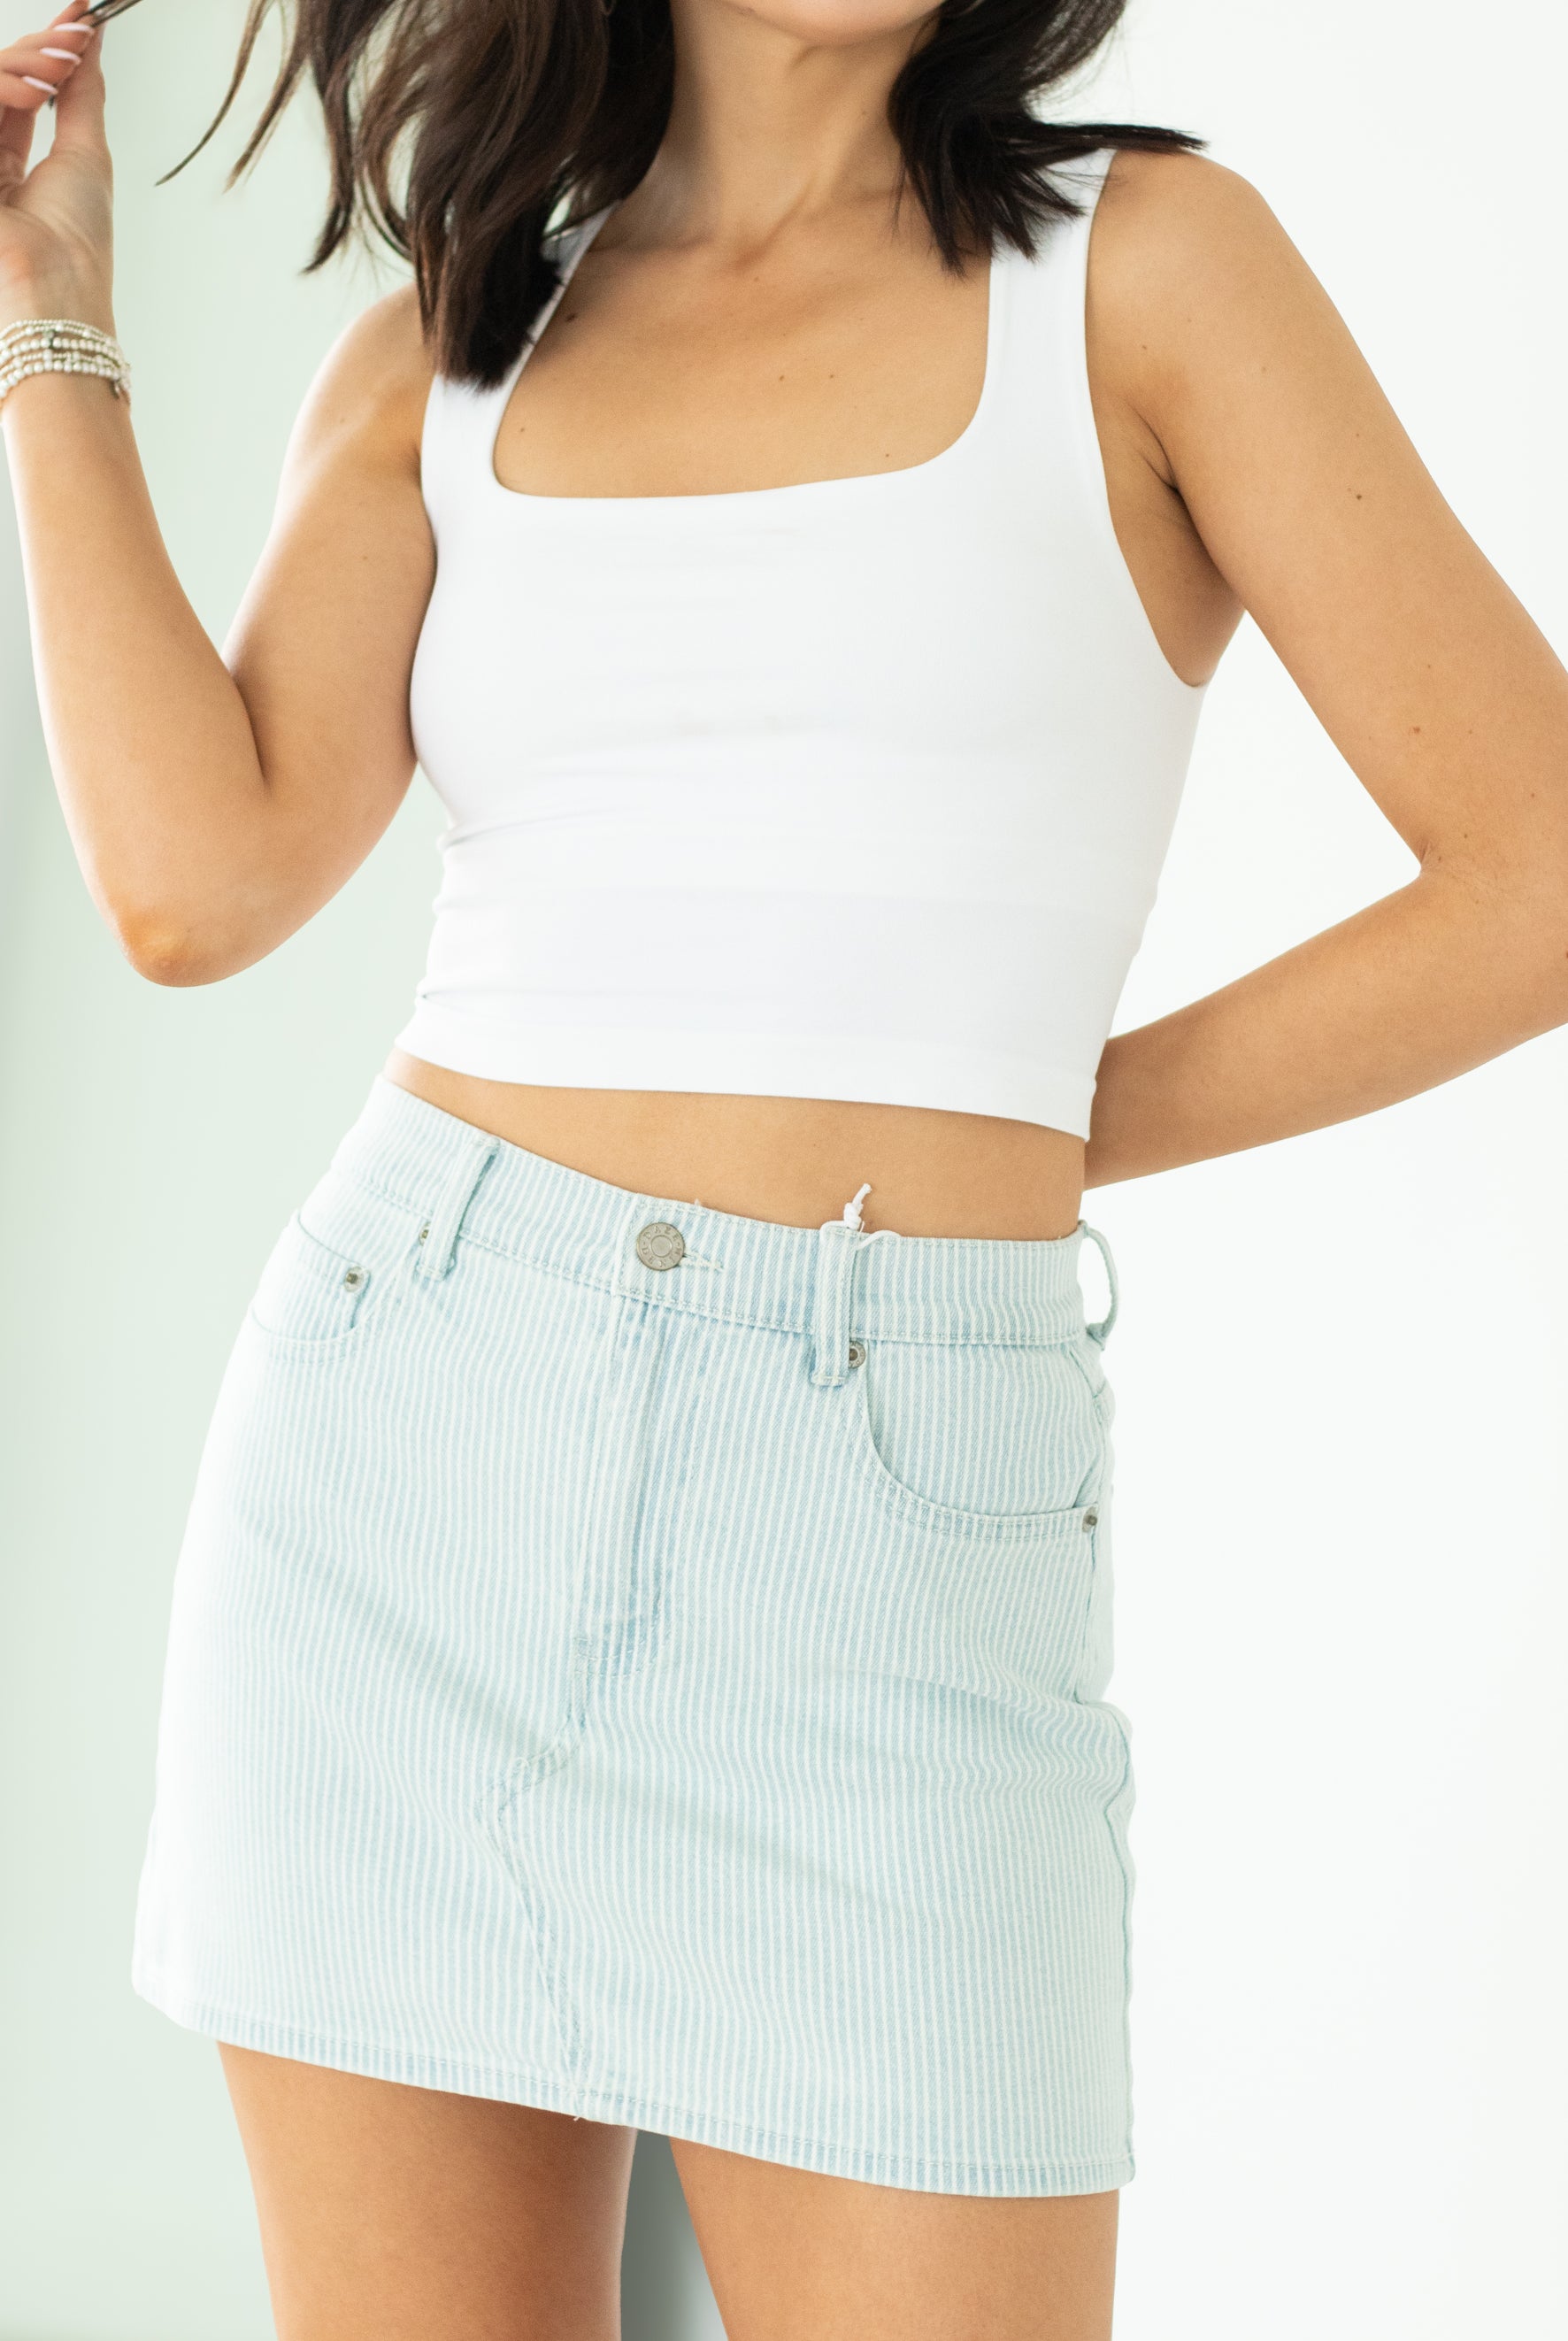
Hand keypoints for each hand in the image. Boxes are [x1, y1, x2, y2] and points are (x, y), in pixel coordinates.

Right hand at [0, 3, 113, 332]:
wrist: (55, 290)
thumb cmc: (76, 242)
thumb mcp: (85, 153)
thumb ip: (81, 93)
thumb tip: (90, 39)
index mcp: (12, 166)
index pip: (19, 88)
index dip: (47, 46)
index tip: (83, 14)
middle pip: (0, 77)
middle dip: (39, 49)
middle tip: (76, 43)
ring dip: (24, 63)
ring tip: (58, 72)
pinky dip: (2, 85)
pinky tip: (35, 92)